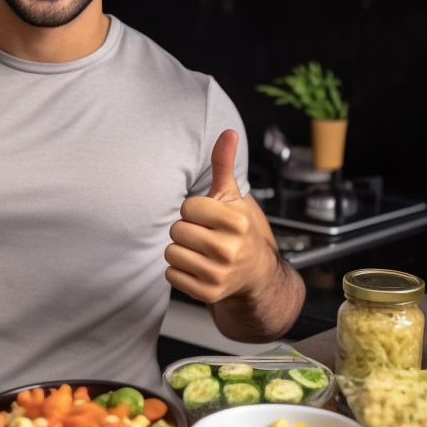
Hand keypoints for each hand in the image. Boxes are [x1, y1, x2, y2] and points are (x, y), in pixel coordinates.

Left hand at [165, 129, 272, 303]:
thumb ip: (224, 164)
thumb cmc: (237, 229)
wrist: (255, 272)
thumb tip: (227, 132)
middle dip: (186, 230)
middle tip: (204, 235)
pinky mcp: (208, 293)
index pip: (187, 207)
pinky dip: (180, 271)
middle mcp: (229, 249)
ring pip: (171, 253)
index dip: (194, 210)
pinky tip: (198, 267)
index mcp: (236, 222)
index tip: (208, 217)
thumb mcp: (232, 196)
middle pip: (177, 230)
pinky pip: (171, 275)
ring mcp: (219, 274)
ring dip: (180, 251)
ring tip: (200, 251)